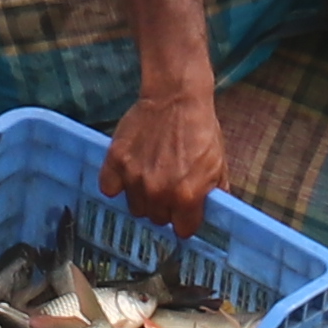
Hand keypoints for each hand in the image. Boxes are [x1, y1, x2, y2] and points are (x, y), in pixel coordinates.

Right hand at [105, 79, 230, 232]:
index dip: (185, 220)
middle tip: (168, 188)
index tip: (185, 209)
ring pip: (135, 206)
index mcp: (186, 196)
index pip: (182, 230)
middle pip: (157, 219)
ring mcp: (134, 177)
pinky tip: (128, 172)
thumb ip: (214, 194)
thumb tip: (213, 212)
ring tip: (149, 176)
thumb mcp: (218, 164)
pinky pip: (109, 188)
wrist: (176, 97)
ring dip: (142, 197)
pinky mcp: (116, 161)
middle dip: (164, 208)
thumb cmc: (200, 129)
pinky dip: (116, 183)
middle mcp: (159, 192)